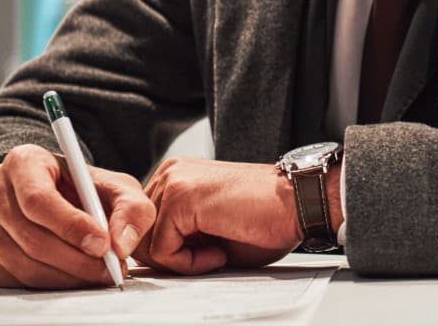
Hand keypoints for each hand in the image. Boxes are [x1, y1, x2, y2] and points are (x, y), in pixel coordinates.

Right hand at [0, 143, 155, 289]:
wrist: (55, 197)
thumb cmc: (84, 189)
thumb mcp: (116, 186)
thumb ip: (131, 207)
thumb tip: (121, 243)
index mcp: (23, 163)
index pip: (38, 199)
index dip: (71, 225)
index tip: (103, 243)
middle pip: (32, 237)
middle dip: (77, 260)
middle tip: (111, 268)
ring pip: (25, 264)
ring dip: (68, 277)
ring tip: (99, 274)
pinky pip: (16, 281)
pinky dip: (51, 285)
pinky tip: (75, 277)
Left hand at [136, 157, 330, 274]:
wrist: (298, 203)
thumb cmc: (263, 218)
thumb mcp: (207, 230)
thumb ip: (175, 237)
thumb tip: (145, 260)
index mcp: (176, 178)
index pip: (143, 227)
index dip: (169, 253)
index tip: (202, 254)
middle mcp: (170, 174)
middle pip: (139, 237)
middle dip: (172, 258)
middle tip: (210, 255)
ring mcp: (174, 182)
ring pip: (146, 245)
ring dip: (181, 261)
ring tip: (216, 252)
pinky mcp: (181, 197)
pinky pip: (162, 250)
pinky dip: (189, 263)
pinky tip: (218, 251)